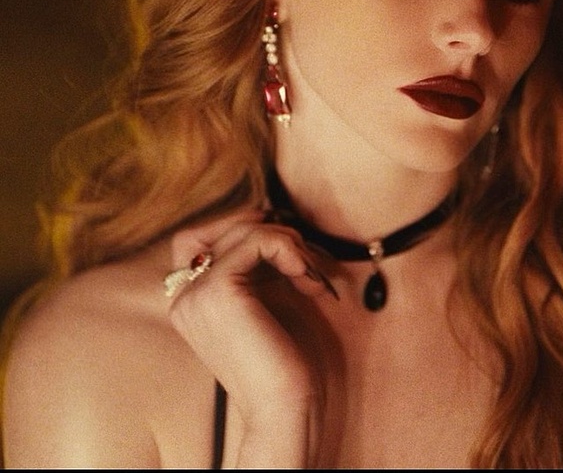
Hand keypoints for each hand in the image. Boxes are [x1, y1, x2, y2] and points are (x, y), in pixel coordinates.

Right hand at [165, 207, 336, 419]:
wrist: (284, 408)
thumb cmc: (282, 359)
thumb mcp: (266, 297)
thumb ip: (258, 264)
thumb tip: (272, 222)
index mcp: (190, 300)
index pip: (200, 237)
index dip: (240, 227)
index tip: (284, 242)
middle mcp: (183, 296)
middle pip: (222, 228)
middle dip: (269, 233)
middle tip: (303, 258)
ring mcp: (195, 293)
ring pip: (243, 230)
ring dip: (287, 243)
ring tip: (310, 273)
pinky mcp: (217, 290)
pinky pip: (256, 240)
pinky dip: (288, 249)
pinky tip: (305, 277)